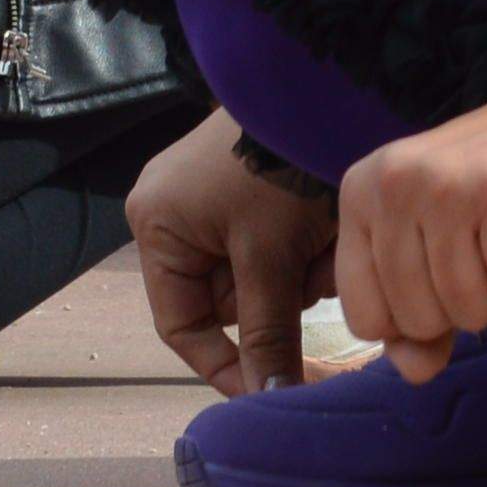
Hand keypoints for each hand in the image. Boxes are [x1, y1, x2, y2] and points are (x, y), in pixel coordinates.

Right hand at [130, 111, 338, 395]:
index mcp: (158, 227)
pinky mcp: (256, 188)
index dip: (227, 364)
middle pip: (231, 303)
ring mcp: (217, 198)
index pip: (183, 325)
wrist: (319, 83)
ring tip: (325, 237)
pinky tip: (329, 224)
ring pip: (265, 278)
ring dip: (301, 274)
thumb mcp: (268, 257)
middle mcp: (178, 213)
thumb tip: (268, 402)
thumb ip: (266, 334)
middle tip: (312, 273)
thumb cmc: (278, 165)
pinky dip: (309, 246)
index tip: (273, 389)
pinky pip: (280, 247)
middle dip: (280, 300)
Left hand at [336, 75, 486, 379]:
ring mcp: (451, 188)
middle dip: (473, 296)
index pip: (366, 316)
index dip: (418, 314)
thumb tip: (413, 371)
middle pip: (422, 320)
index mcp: (362, 193)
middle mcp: (395, 185)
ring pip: (473, 309)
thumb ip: (416, 312)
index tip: (453, 259)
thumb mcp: (445, 242)